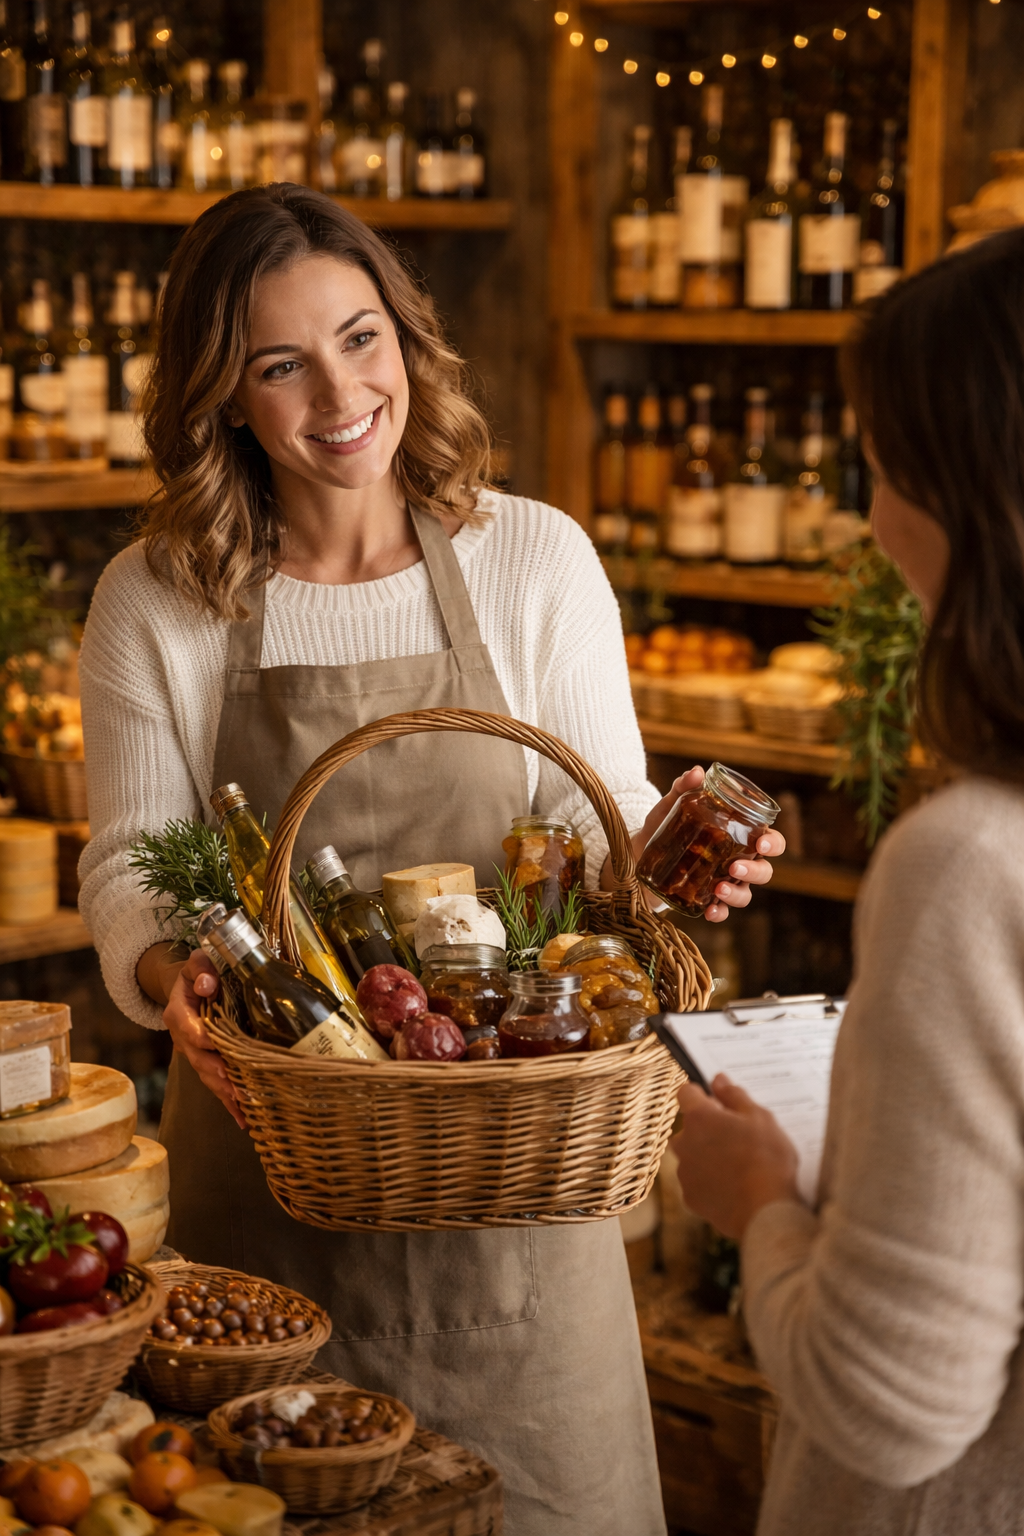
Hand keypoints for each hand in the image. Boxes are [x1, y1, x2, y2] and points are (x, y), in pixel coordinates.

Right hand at [163, 949, 245, 1129]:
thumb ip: (200, 968)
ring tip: (243, 1109)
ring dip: (225, 1094)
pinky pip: (217, 1084)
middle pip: (199, 1060)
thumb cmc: (198, 974)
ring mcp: (194, 1054)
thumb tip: (209, 984)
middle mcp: (183, 1038)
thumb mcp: (196, 964)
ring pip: (208, 1077)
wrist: (188, 988)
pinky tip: (244, 1120)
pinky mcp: (207, 1063)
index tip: (215, 1045)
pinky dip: (230, 1103)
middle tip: (235, 1088)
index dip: (201, 1038)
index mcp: (178, 1014)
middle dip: (217, 1075)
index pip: (188, 1029)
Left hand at [604, 765, 785, 919]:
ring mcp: (724, 882)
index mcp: (739, 837)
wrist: (639, 852)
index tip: (760, 843)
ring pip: (745, 894)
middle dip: (755, 871)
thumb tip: (697, 772)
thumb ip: (684, 787)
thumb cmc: (664, 825)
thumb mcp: (672, 805)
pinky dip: (719, 914)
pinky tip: (710, 912)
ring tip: (718, 889)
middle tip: (735, 867)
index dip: (773, 843)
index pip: (770, 841)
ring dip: (736, 894)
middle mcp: (738, 861)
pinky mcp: (706, 900)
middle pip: (764, 871)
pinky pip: (722, 912)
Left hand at [671, 1075, 799, 1240]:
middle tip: (736, 1138)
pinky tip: (733, 1187)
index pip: (686, 1092)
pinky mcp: (690, 1198)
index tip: (719, 1102)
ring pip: (691, 1156)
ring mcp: (685, 1172)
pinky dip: (709, 1182)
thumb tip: (718, 1080)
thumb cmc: (767, 1160)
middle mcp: (684, 1143)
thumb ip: (734, 1096)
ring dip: (706, 1156)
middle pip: (688, 1127)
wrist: (765, 1211)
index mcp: (700, 1118)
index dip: (701, 1094)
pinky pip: (696, 1183)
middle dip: (706, 1129)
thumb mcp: (760, 1118)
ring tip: (738, 1166)